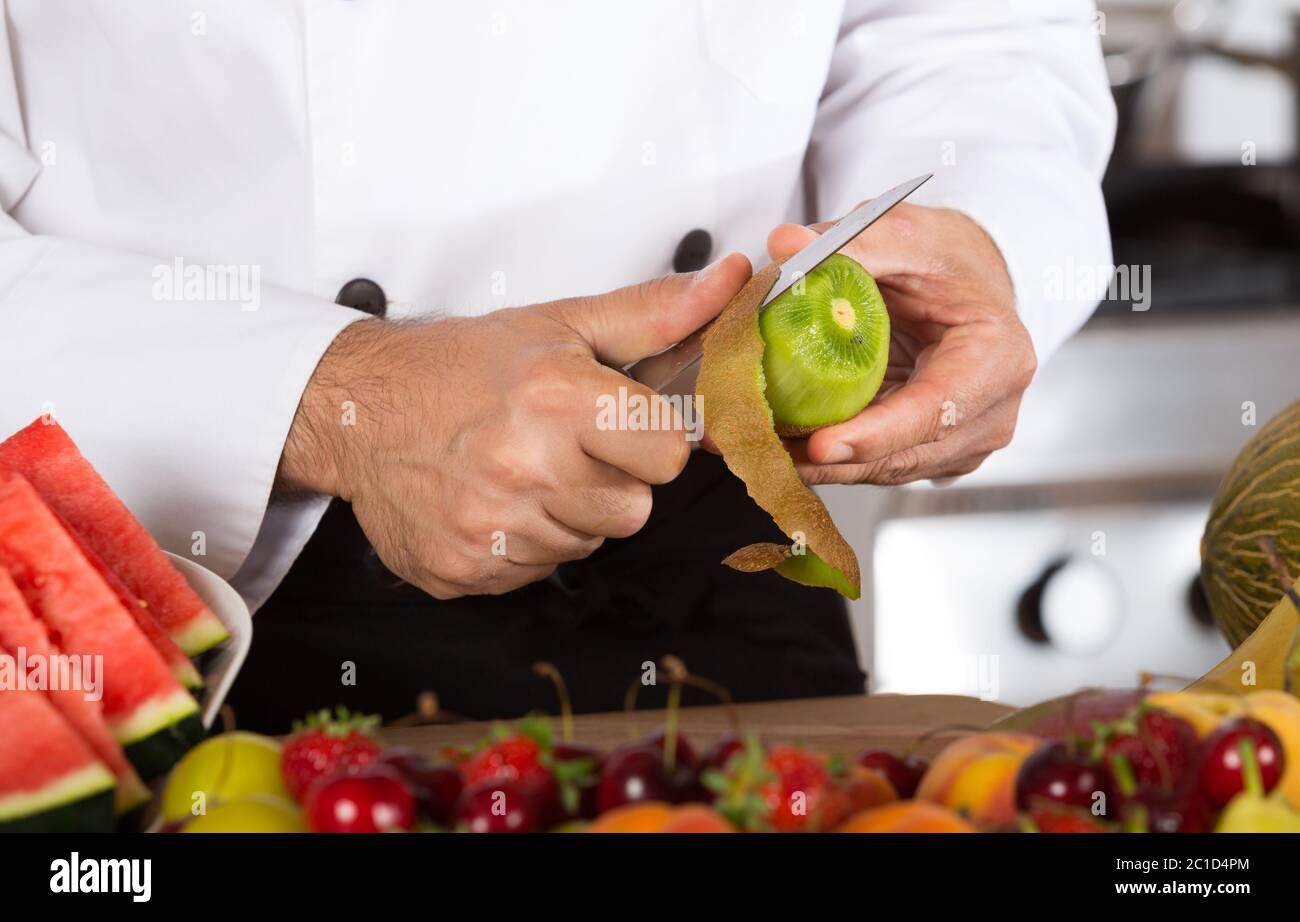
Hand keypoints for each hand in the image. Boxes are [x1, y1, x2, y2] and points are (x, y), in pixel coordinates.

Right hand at [277, 253, 751, 598]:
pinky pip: (537, 570)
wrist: (358, 410)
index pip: (669, 454)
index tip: (621, 426)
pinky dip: (525, 542)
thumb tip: (731, 282)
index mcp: (558, 398)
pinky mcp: (466, 568)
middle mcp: (525, 466)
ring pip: (588, 543)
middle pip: (634, 509)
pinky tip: (495, 501)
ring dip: (568, 513)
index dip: (651, 440)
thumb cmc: (461, 366)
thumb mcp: (560, 325)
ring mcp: (492, 525)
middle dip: (610, 480)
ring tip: (523, 470)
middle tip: (562, 446)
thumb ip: (654, 313)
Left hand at [768, 204, 1035, 484]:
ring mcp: (965, 441)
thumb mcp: (904, 235)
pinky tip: (790, 447)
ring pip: (887, 468)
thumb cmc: (949, 261)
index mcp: (996, 357)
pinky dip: (836, 458)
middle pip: (904, 454)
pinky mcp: (935, 452)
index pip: (933, 411)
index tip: (820, 443)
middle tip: (767, 449)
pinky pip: (879, 464)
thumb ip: (849, 243)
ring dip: (826, 465)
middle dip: (833, 458)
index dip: (874, 434)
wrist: (970, 282)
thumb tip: (786, 245)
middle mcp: (989, 412)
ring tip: (767, 450)